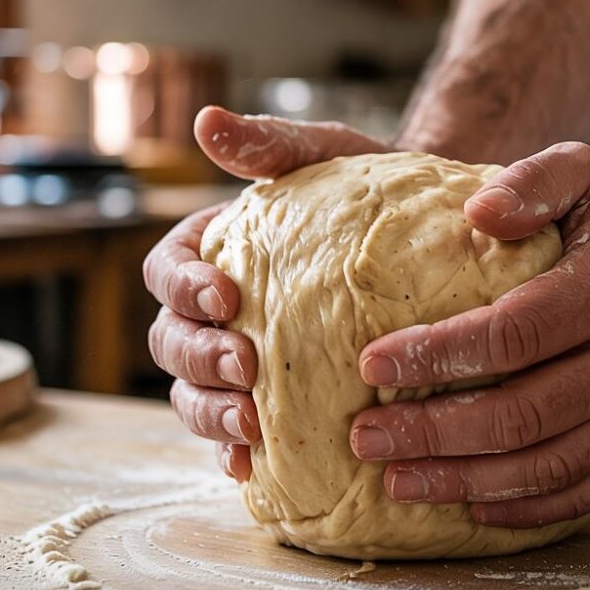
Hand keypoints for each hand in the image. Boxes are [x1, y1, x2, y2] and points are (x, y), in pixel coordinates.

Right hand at [145, 106, 388, 480]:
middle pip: (170, 342)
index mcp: (211, 253)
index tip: (225, 296)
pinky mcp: (272, 400)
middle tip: (247, 367)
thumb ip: (270, 145)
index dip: (182, 287)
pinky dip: (234, 453)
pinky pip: (235, 435)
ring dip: (211, 414)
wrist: (423, 235)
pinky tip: (256, 468)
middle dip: (200, 359)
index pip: (166, 271)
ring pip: (193, 394)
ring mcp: (239, 360)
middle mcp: (215, 312)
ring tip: (251, 427)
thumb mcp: (326, 155)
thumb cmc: (367, 189)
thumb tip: (207, 121)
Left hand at [348, 142, 589, 527]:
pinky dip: (522, 509)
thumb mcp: (580, 170)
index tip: (371, 364)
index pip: (512, 336)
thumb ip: (531, 183)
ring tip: (396, 482)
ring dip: (464, 480)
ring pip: (544, 466)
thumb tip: (477, 211)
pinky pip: (581, 491)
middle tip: (364, 438)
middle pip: (521, 414)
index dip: (438, 356)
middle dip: (433, 433)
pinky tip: (468, 506)